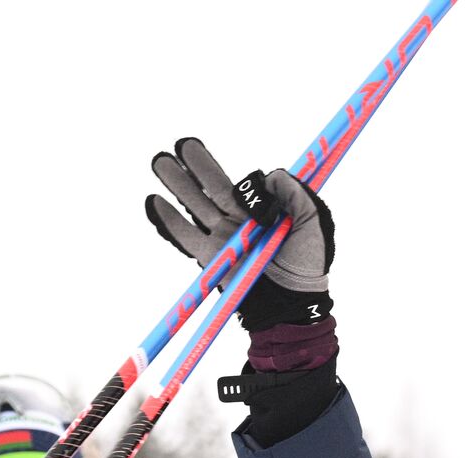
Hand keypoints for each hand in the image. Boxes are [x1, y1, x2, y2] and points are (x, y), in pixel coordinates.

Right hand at [146, 138, 335, 329]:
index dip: (223, 166)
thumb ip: (299, 195)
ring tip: (160, 162)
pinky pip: (186, 236)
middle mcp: (237, 221)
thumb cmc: (309, 265)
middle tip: (179, 144)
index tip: (209, 148)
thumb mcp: (314, 223)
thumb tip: (274, 175)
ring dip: (176, 184)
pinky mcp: (209, 258)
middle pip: (211, 188)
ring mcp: (222, 238)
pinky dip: (169, 219)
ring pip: (195, 205)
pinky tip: (154, 201)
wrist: (294, 303)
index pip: (237, 185)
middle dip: (193, 165)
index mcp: (260, 211)